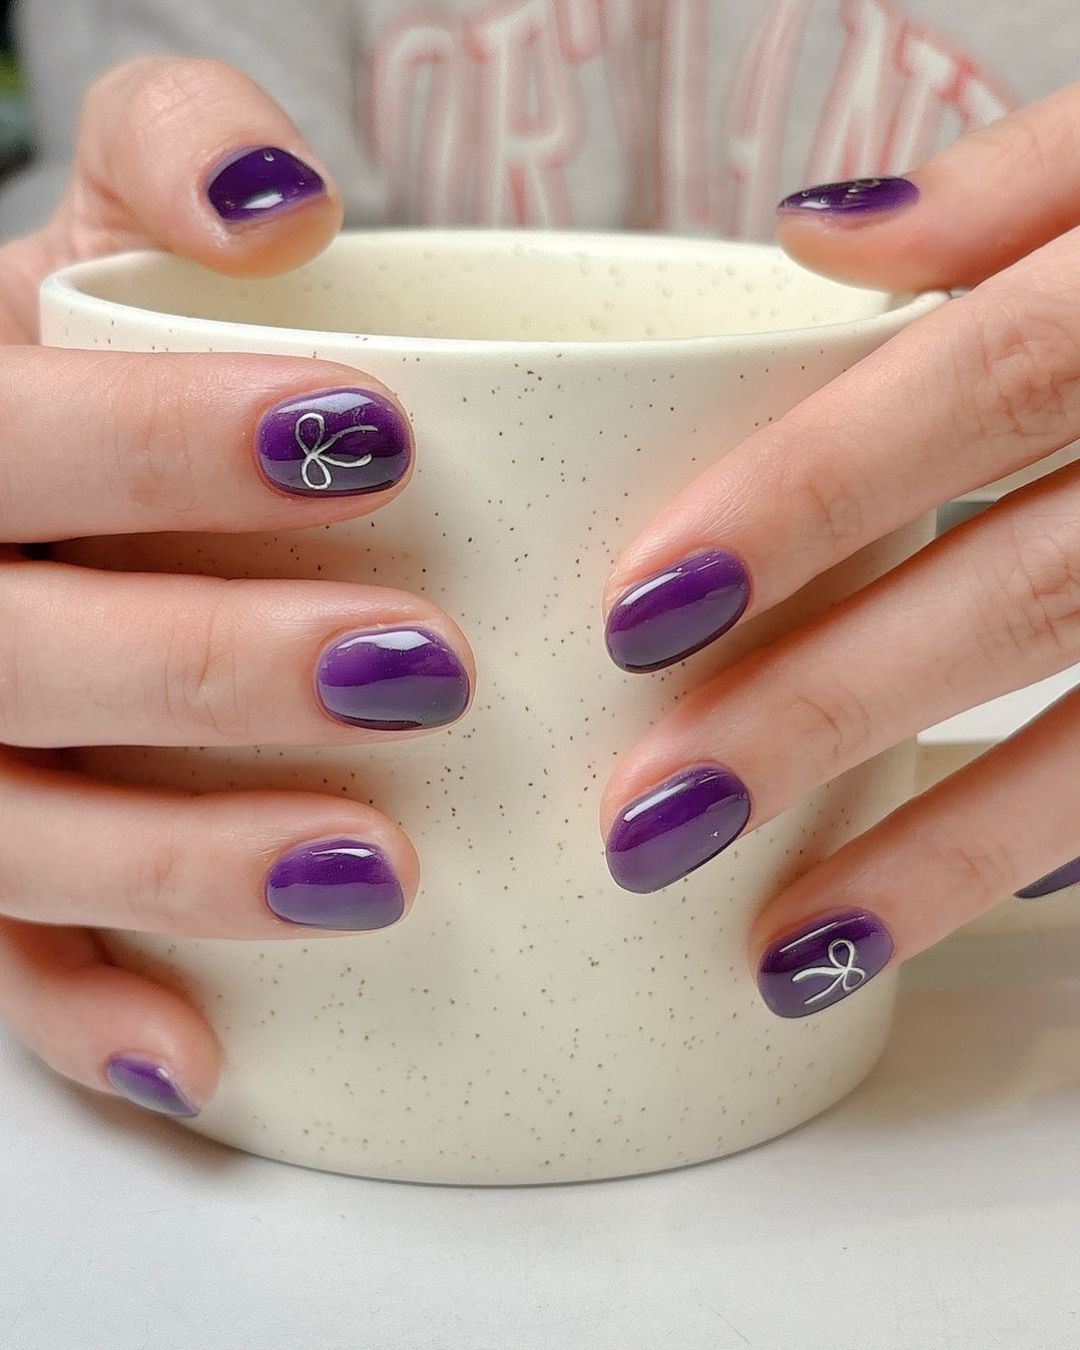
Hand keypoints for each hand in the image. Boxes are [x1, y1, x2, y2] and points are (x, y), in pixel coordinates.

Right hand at [0, 57, 473, 1116]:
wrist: (21, 479)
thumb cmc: (75, 352)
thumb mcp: (90, 223)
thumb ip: (168, 150)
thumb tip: (284, 196)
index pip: (12, 440)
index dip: (168, 445)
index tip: (377, 441)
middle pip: (14, 658)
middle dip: (212, 667)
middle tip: (422, 672)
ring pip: (14, 834)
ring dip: (184, 864)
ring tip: (377, 869)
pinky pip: (0, 969)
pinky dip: (91, 1017)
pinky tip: (204, 1053)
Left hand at [598, 82, 1079, 1017]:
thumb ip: (1016, 184)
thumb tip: (817, 232)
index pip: (982, 384)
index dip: (809, 497)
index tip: (641, 611)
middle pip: (1025, 590)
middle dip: (829, 709)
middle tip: (656, 819)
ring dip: (945, 851)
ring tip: (790, 950)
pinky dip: (1058, 840)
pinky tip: (949, 902)